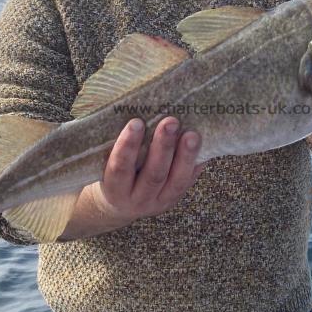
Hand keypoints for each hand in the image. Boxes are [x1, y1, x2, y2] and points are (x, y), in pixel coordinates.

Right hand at [60, 117, 203, 239]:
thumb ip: (116, 145)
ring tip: (192, 134)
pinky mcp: (175, 198)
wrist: (121, 204)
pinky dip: (197, 164)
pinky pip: (189, 182)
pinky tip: (204, 146)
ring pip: (176, 181)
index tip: (136, 122)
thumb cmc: (114, 172)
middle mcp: (137, 199)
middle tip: (170, 122)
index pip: (120, 168)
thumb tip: (134, 107)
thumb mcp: (107, 163)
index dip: (128, 146)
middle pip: (153, 175)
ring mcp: (159, 202)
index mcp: (114, 189)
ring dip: (185, 156)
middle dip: (163, 147)